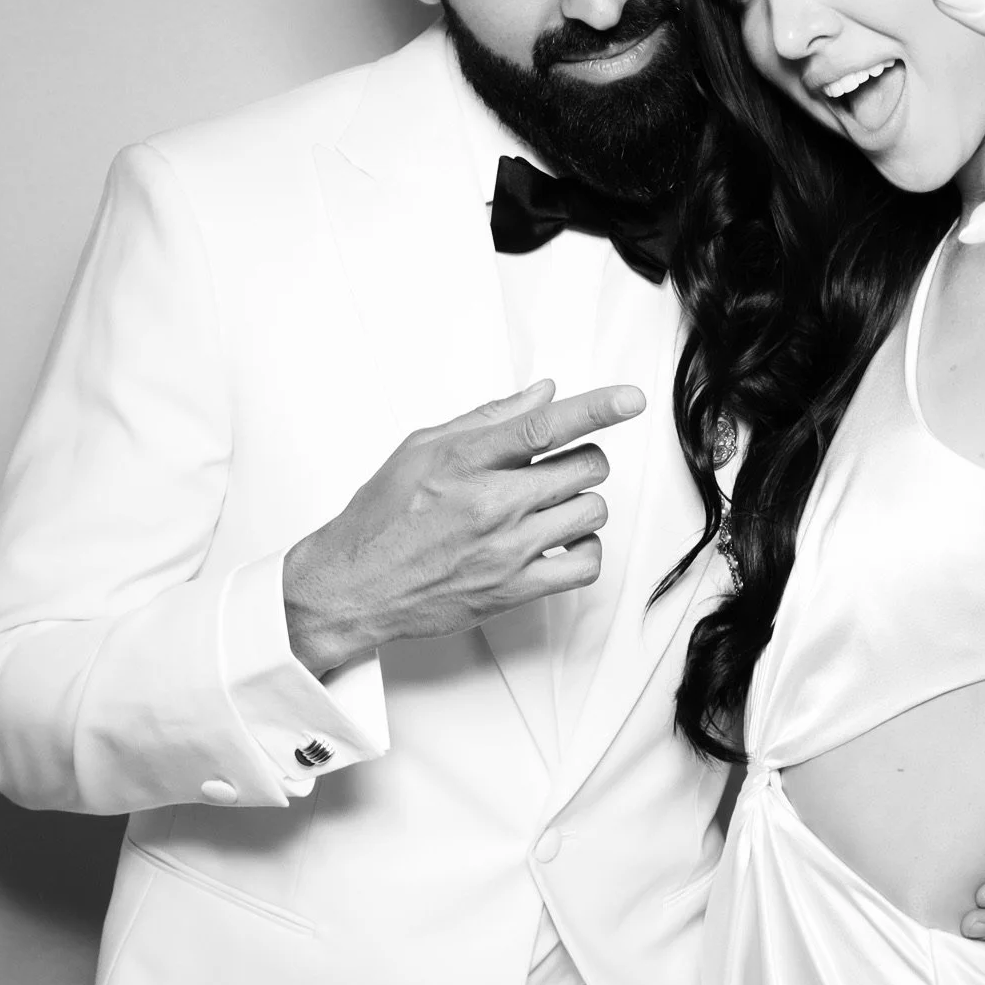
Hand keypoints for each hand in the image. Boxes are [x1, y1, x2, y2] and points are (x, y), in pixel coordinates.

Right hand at [283, 377, 645, 674]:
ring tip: (550, 506)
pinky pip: (585, 564)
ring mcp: (507, 549)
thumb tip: (543, 394)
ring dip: (582, 503)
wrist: (354, 586)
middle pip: (585, 467)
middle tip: (558, 467)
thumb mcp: (420, 447)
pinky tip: (559, 542)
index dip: (596, 408)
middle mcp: (491, 503)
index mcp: (465, 461)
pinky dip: (584, 549)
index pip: (545, 426)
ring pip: (592, 511)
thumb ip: (487, 418)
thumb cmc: (383, 517)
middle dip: (582, 460)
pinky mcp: (515, 590)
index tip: (630, 399)